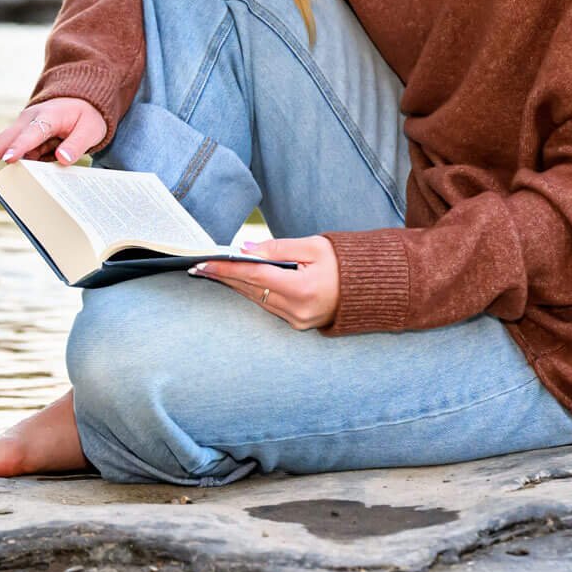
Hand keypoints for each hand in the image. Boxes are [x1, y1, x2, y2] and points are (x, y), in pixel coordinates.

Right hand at [0, 97, 109, 181]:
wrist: (79, 102)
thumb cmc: (86, 116)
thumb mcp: (91, 128)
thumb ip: (78, 144)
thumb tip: (63, 159)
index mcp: (47, 116)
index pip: (32, 133)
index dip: (20, 147)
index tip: (9, 159)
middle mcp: (28, 122)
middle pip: (3, 141)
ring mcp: (21, 131)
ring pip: (1, 148)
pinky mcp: (21, 141)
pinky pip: (12, 156)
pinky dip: (5, 169)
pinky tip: (0, 184)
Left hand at [189, 236, 339, 329]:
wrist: (371, 288)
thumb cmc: (345, 263)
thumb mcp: (314, 247)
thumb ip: (278, 247)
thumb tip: (246, 249)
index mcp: (302, 289)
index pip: (254, 277)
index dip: (226, 269)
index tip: (204, 263)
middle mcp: (297, 310)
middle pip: (251, 290)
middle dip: (225, 277)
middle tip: (200, 266)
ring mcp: (297, 320)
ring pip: (257, 300)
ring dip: (236, 286)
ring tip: (214, 272)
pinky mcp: (298, 324)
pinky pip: (268, 306)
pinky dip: (253, 293)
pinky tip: (239, 283)